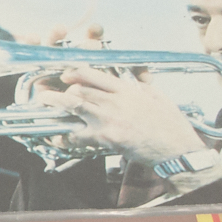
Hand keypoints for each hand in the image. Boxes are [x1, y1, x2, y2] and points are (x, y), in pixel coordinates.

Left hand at [37, 66, 206, 166]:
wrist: (177, 149)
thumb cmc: (171, 126)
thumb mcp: (158, 97)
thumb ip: (141, 87)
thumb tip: (133, 81)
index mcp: (127, 90)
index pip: (95, 75)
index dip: (76, 73)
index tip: (65, 75)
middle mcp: (116, 101)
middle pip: (81, 89)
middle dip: (62, 90)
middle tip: (49, 92)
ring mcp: (110, 119)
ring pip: (75, 106)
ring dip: (57, 104)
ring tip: (44, 102)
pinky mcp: (108, 137)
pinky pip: (79, 135)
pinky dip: (66, 136)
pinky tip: (57, 137)